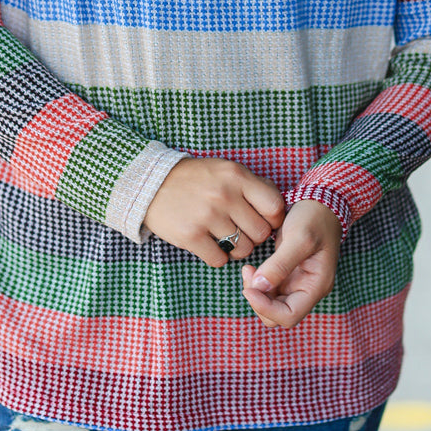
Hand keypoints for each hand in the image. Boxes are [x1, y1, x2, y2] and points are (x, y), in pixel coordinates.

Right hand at [143, 156, 285, 265]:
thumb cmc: (196, 179)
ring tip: (225, 238)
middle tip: (241, 231)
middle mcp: (224, 195)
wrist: (151, 184)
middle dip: (254, 237)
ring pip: (242, 249)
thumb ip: (254, 185)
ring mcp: (207, 216)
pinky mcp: (190, 235)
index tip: (263, 220)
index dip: (273, 219)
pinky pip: (219, 260)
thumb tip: (279, 208)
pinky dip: (217, 257)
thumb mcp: (226, 170)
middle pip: (260, 233)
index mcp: (237, 176)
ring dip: (237, 249)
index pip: (274, 207)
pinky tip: (209, 244)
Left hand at [240, 200, 341, 329]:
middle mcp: (307, 290)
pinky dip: (257, 283)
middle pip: (278, 315)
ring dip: (255, 291)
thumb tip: (259, 287)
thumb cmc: (314, 218)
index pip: (289, 316)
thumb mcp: (299, 238)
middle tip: (249, 274)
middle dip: (259, 300)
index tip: (249, 288)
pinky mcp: (287, 275)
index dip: (266, 308)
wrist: (321, 203)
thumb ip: (280, 264)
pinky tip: (251, 267)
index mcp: (316, 286)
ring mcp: (297, 284)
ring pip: (270, 304)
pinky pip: (268, 290)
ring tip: (248, 269)